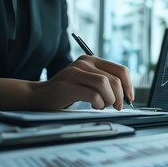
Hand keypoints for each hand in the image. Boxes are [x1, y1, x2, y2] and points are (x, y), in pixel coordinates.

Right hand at [0, 55, 133, 110]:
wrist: (38, 97)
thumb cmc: (66, 92)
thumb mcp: (87, 82)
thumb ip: (104, 82)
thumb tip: (126, 94)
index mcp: (91, 60)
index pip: (120, 70)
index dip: (129, 85)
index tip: (129, 98)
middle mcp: (84, 62)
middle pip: (114, 79)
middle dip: (120, 97)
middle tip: (116, 107)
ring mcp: (75, 72)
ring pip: (105, 85)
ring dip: (108, 100)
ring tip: (101, 105)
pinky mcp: (68, 84)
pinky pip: (93, 95)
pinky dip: (98, 104)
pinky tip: (93, 106)